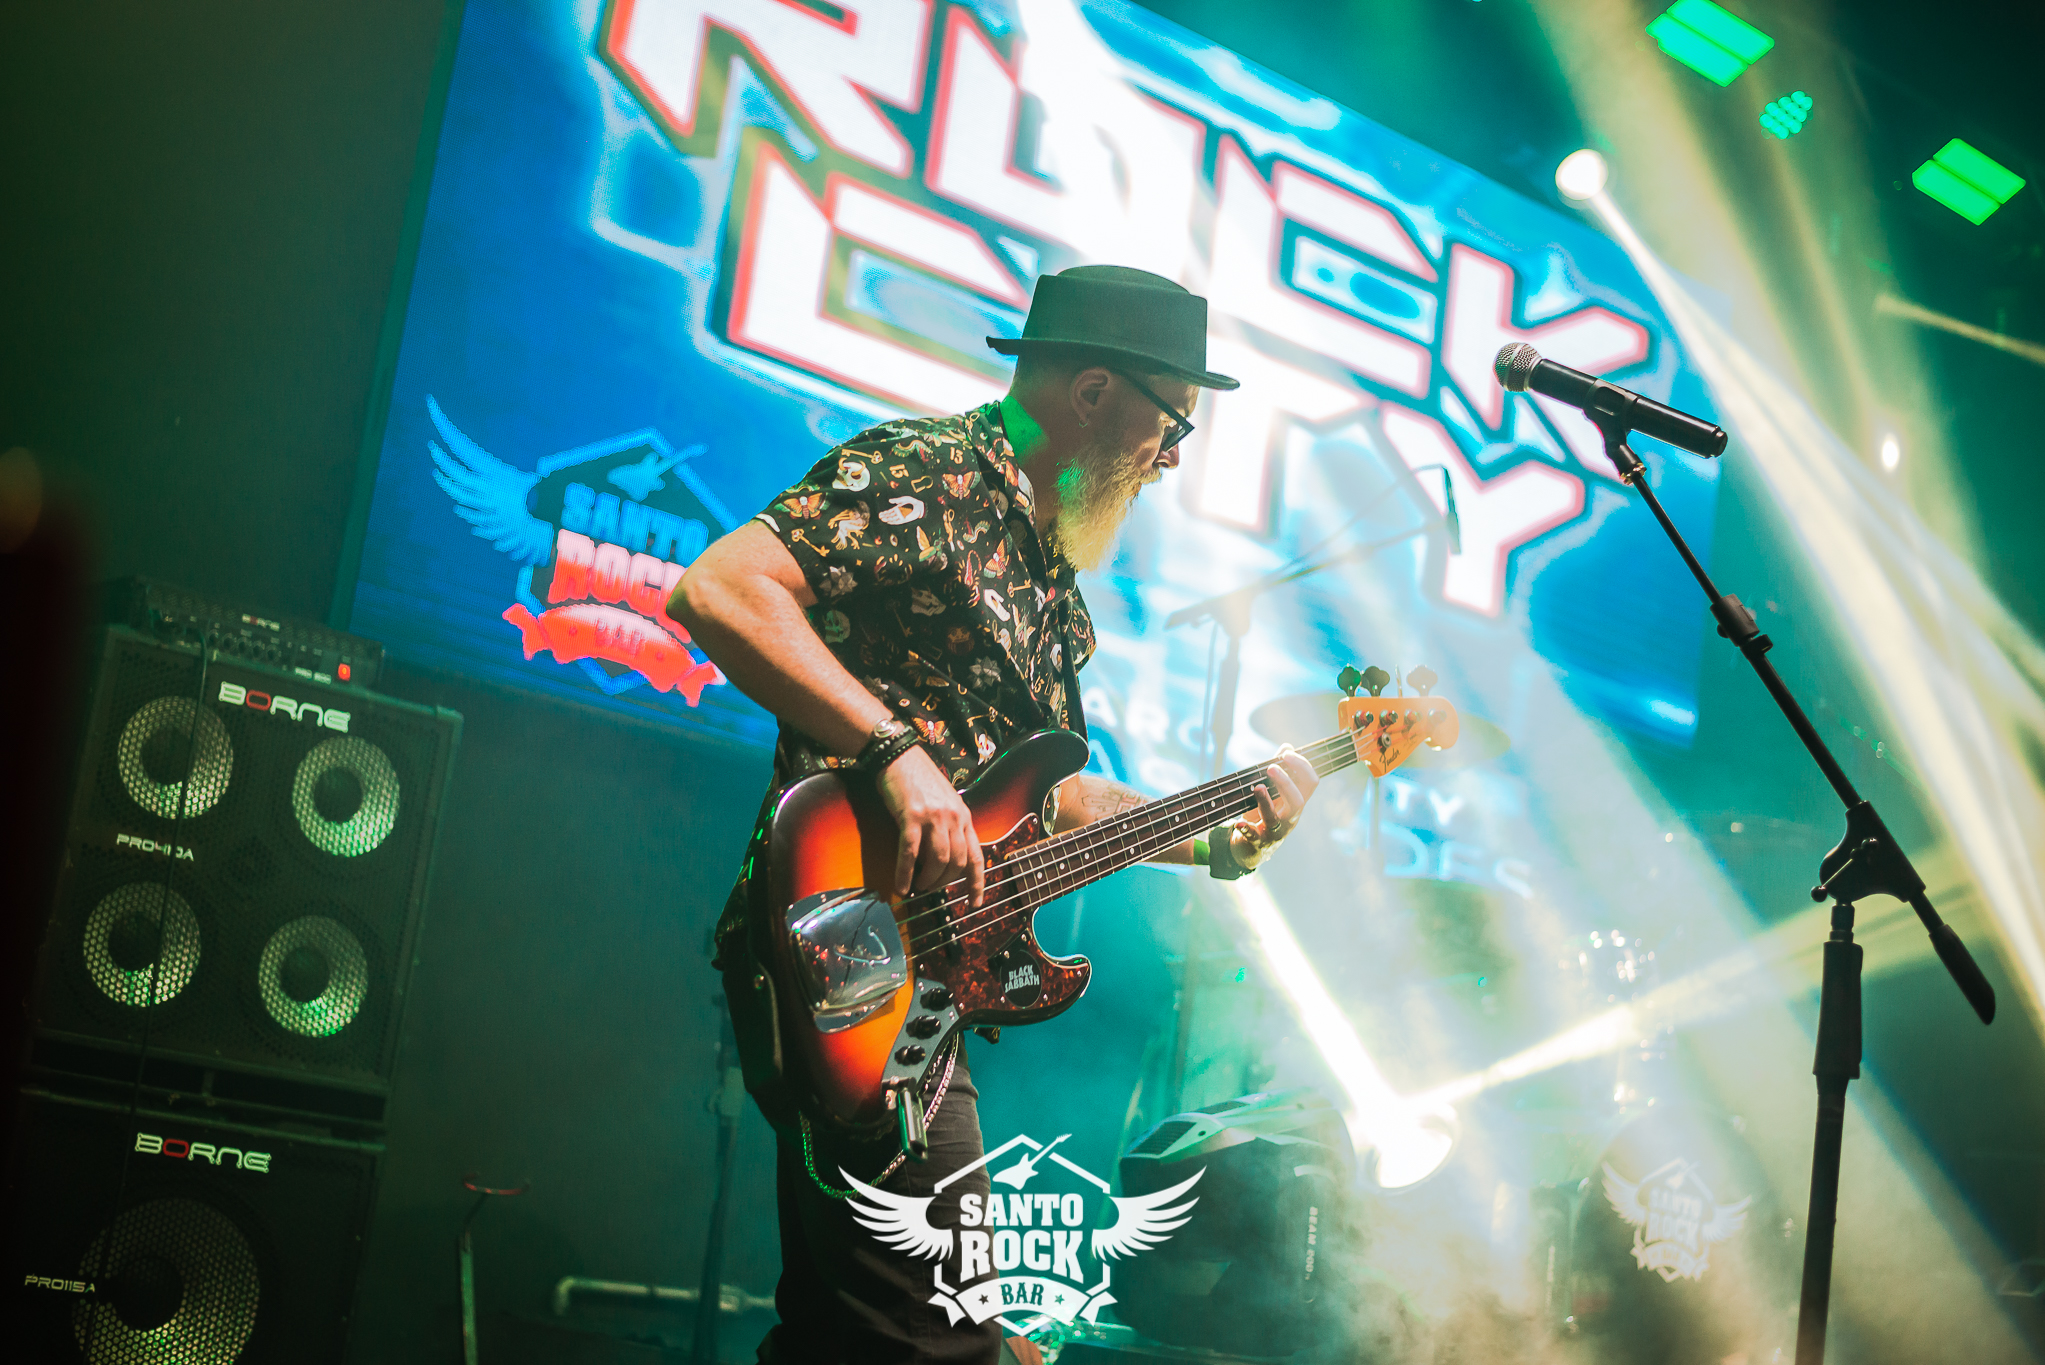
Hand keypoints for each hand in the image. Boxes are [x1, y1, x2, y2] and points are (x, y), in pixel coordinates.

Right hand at [876, 745, 985, 906]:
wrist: (900, 756)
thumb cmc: (919, 780)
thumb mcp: (945, 802)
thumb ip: (949, 826)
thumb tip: (944, 858)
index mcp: (964, 816)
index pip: (976, 857)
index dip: (977, 883)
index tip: (975, 903)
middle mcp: (953, 818)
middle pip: (956, 863)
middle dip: (944, 882)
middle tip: (929, 888)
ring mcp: (933, 817)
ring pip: (937, 861)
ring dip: (927, 880)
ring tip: (917, 886)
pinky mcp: (911, 816)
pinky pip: (910, 853)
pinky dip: (905, 873)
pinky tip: (901, 885)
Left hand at [1235, 747, 1317, 865]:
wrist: (1253, 848)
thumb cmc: (1265, 814)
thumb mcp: (1274, 793)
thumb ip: (1281, 770)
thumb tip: (1287, 746)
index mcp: (1296, 802)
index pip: (1310, 783)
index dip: (1302, 767)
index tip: (1286, 754)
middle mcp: (1290, 817)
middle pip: (1298, 801)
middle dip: (1286, 783)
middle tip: (1270, 768)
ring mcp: (1275, 831)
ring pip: (1275, 818)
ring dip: (1265, 802)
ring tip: (1256, 787)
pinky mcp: (1257, 842)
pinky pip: (1253, 837)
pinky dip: (1246, 829)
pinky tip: (1239, 822)